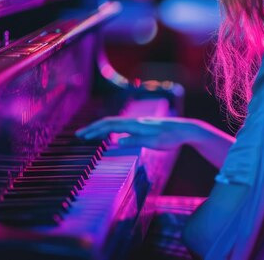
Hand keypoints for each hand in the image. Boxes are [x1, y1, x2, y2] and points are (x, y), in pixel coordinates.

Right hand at [75, 116, 199, 150]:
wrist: (185, 130)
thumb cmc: (171, 137)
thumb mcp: (153, 142)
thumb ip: (135, 141)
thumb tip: (116, 142)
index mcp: (135, 125)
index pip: (109, 126)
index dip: (94, 130)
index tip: (81, 136)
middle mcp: (135, 121)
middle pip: (109, 123)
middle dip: (93, 128)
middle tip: (78, 135)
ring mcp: (138, 123)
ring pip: (115, 123)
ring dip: (100, 128)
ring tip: (89, 135)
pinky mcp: (142, 126)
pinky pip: (121, 126)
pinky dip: (110, 129)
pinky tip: (110, 135)